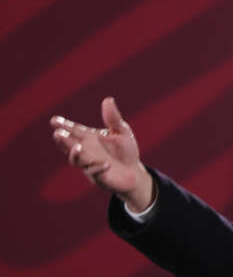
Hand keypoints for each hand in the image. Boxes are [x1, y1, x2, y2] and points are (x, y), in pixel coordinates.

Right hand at [50, 97, 153, 211]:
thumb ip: (113, 118)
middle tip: (57, 134)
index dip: (64, 126)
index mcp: (90, 138)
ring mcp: (90, 164)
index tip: (54, 120)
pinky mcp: (99, 177)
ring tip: (78, 147)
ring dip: (75, 154)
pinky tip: (106, 164)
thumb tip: (108, 99)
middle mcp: (87, 151)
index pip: (74, 130)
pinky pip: (95, 173)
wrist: (134, 173)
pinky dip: (98, 168)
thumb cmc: (125, 151)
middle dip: (63, 141)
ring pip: (76, 160)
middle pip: (70, 145)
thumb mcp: (122, 132)